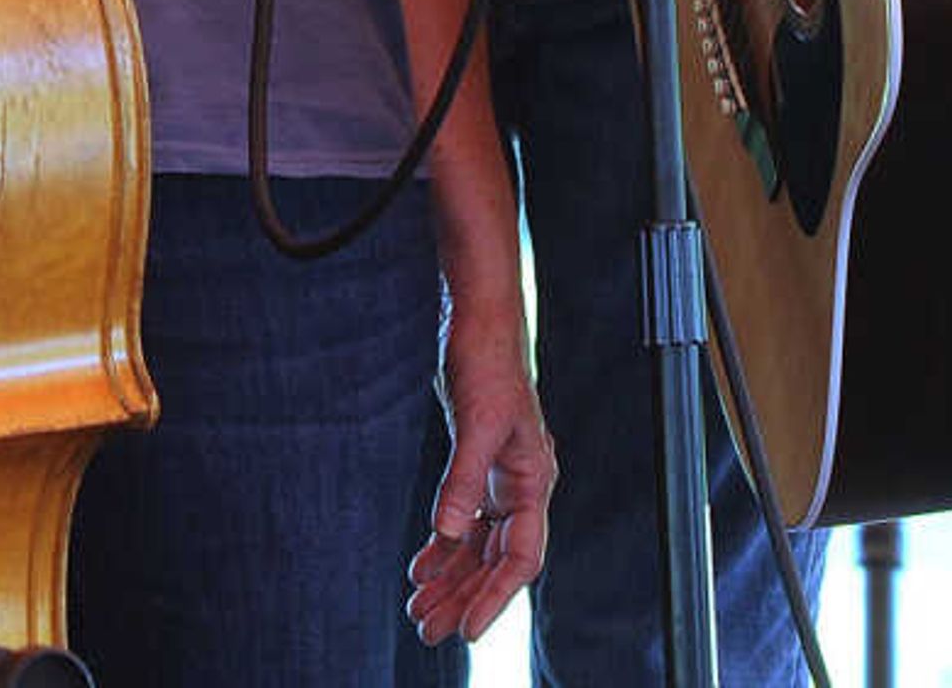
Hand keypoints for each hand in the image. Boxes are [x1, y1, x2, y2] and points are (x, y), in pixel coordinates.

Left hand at [408, 291, 553, 644]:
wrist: (478, 320)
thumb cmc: (488, 362)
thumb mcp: (476, 422)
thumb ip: (461, 479)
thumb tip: (445, 532)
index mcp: (533, 482)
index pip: (520, 559)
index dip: (495, 597)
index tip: (468, 630)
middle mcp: (520, 488)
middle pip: (494, 561)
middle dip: (463, 598)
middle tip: (429, 631)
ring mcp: (497, 479)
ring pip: (475, 546)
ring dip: (449, 579)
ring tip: (418, 610)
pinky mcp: (475, 466)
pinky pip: (462, 521)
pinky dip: (442, 546)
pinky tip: (420, 569)